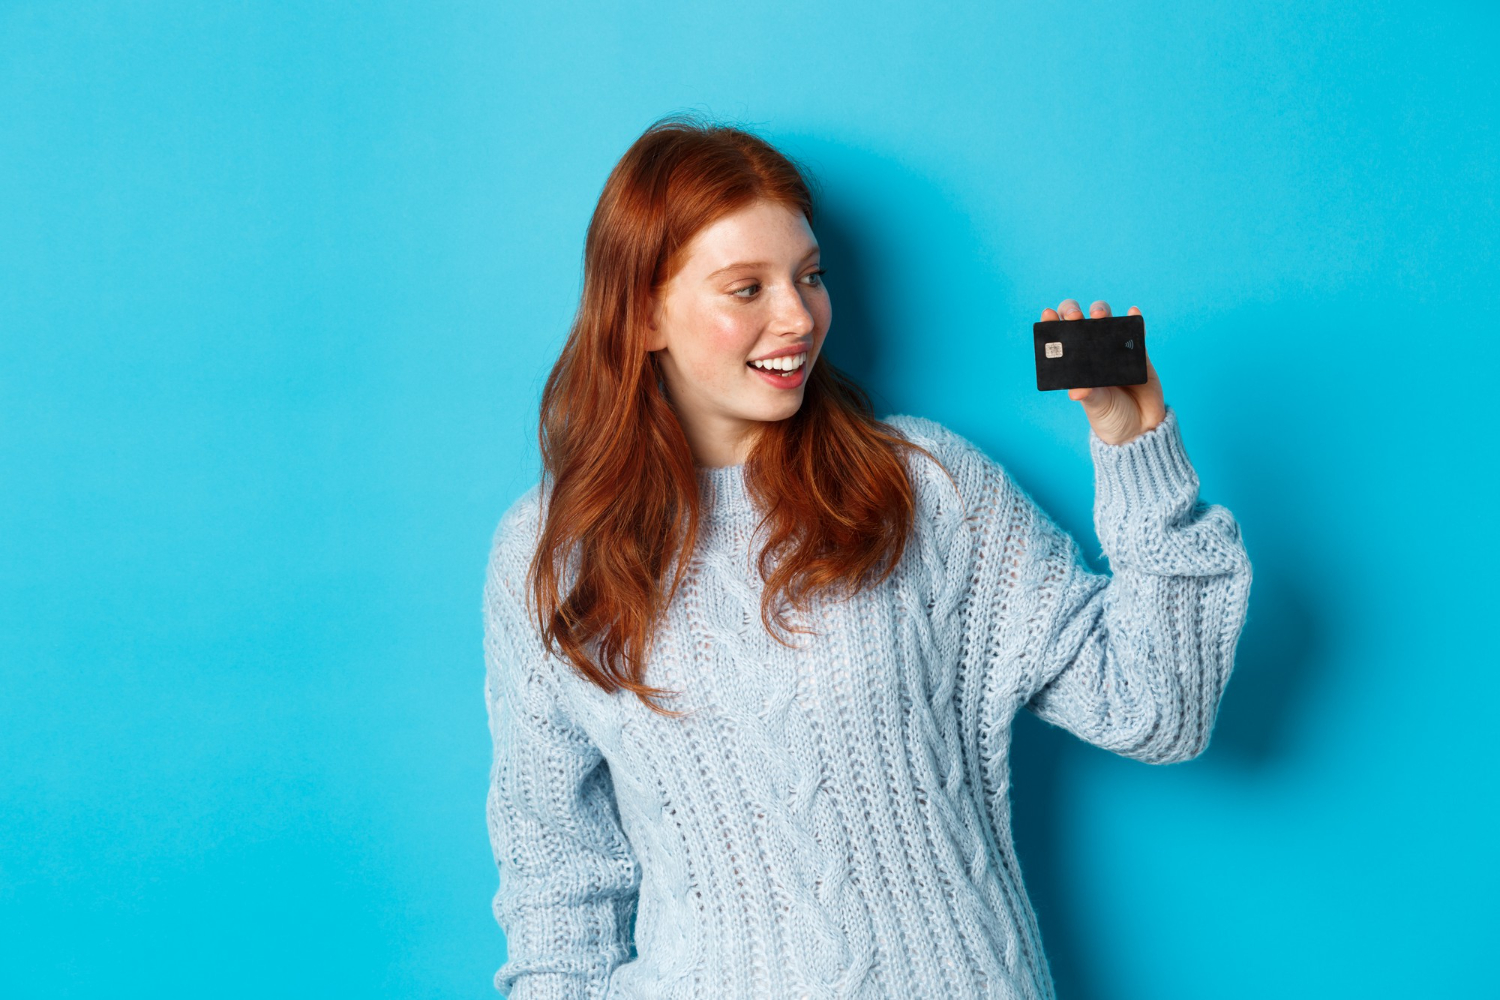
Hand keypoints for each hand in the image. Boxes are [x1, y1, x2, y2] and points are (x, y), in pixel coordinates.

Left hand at [1041, 299, 1166, 445]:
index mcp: (1075, 363)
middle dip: (1074, 312)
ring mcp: (1115, 349)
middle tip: (1074, 316)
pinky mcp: (1138, 352)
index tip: (1047, 315)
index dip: (1052, 323)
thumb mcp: (1096, 406)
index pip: (1060, 338)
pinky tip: (1132, 312)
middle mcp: (1092, 352)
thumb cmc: (1110, 416)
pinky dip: (1134, 319)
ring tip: (1098, 314)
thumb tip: (1076, 391)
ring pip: (1106, 320)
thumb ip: (1089, 395)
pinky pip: (1136, 332)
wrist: (1140, 427)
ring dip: (1101, 310)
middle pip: (1080, 322)